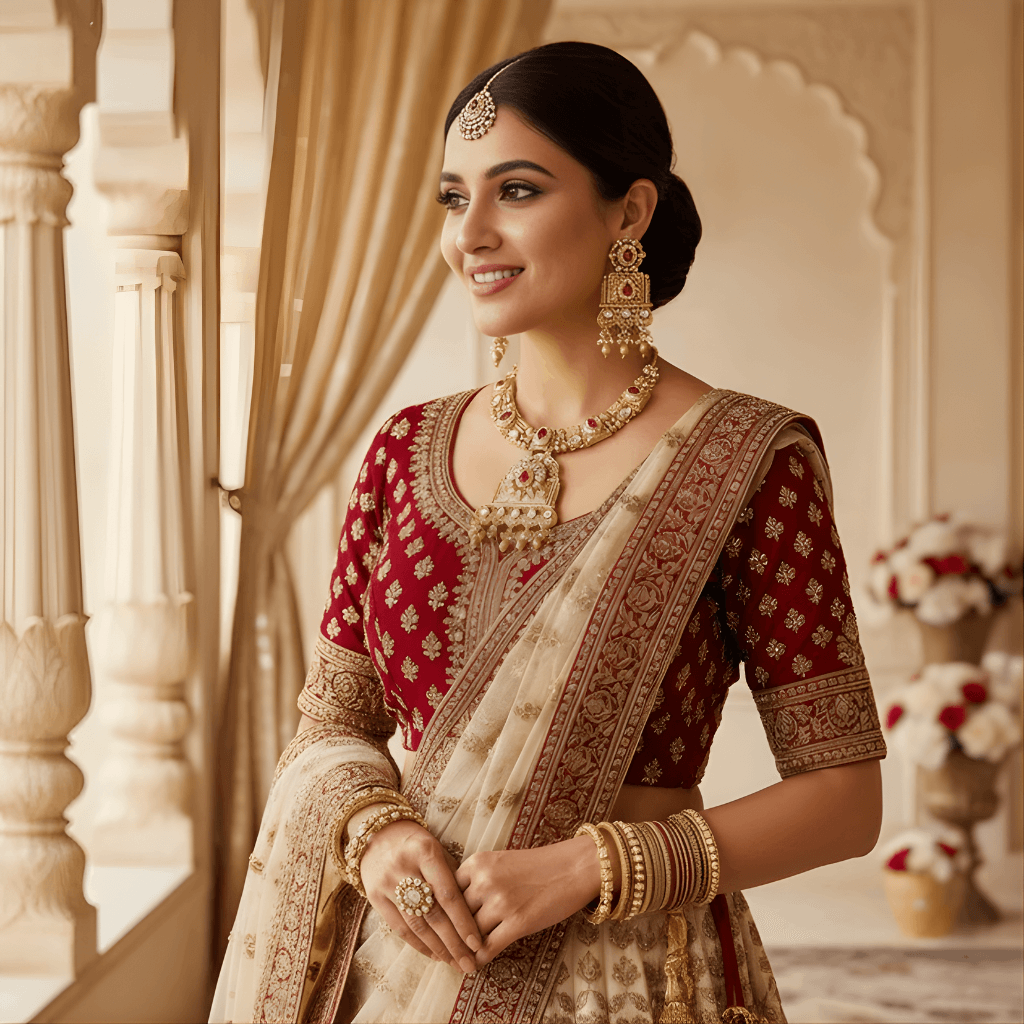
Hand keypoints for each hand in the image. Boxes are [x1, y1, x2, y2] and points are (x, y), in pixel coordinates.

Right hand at [358, 818, 482, 973]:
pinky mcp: (375, 897)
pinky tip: (435, 955)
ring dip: (438, 948)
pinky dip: (419, 944)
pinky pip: (399, 928)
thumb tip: (474, 912)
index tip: (477, 943)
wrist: (377, 835)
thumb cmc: (416, 844)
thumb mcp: (437, 849)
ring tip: (455, 962)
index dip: (463, 921)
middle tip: (469, 963)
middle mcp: (405, 868)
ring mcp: (387, 884)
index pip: (448, 894)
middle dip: (453, 942)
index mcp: (426, 852)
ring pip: (416, 925)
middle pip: (433, 913)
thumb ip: (453, 876)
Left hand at [456, 835, 600, 966]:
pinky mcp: (517, 923)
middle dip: (451, 934)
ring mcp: (501, 902)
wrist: (574, 867)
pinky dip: (479, 959)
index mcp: (477, 862)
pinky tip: (477, 964)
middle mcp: (485, 880)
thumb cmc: (538, 866)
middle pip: (456, 915)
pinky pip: (487, 948)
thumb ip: (476, 879)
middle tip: (444, 949)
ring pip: (469, 934)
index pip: (447, 893)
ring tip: (460, 959)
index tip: (439, 926)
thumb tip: (455, 907)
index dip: (444, 912)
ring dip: (465, 948)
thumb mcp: (500, 862)